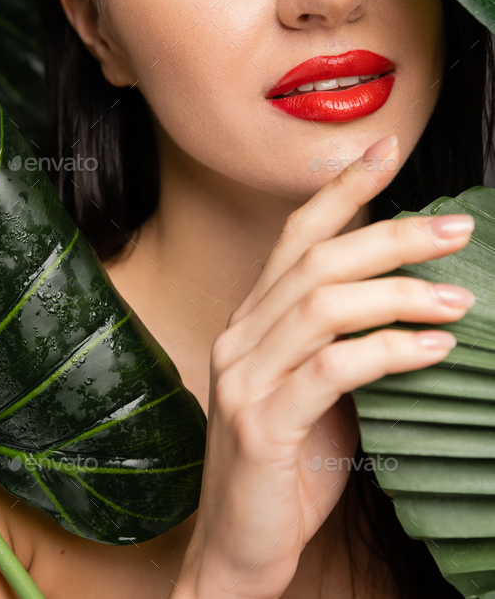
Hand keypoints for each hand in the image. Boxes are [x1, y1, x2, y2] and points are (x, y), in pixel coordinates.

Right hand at [172, 134, 474, 598]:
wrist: (237, 547)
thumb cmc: (287, 465)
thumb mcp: (316, 390)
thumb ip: (345, 342)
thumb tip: (414, 304)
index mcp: (254, 320)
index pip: (297, 234)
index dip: (342, 188)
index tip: (386, 148)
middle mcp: (242, 335)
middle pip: (317, 259)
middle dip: (391, 234)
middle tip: (455, 229)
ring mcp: (245, 377)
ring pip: (322, 303)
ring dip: (397, 293)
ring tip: (456, 297)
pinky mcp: (261, 423)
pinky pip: (330, 369)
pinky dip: (387, 350)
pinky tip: (431, 350)